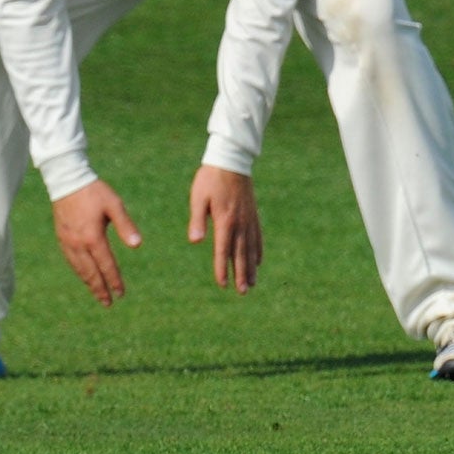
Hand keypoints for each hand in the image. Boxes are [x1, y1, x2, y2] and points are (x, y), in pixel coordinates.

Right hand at [51, 178, 142, 305]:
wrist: (67, 180)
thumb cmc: (94, 191)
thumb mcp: (115, 205)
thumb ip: (126, 226)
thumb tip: (137, 245)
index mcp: (93, 237)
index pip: (106, 265)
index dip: (114, 281)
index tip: (121, 294)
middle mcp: (78, 243)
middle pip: (90, 273)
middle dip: (100, 289)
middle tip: (108, 303)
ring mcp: (68, 241)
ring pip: (79, 268)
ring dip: (88, 283)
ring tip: (97, 294)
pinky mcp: (61, 236)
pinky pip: (70, 260)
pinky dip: (78, 271)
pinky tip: (83, 275)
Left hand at [188, 165, 261, 293]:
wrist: (231, 162)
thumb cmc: (209, 180)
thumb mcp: (198, 198)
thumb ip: (197, 221)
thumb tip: (194, 242)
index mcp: (225, 221)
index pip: (223, 250)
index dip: (222, 268)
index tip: (222, 284)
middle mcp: (240, 223)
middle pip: (241, 254)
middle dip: (241, 274)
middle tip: (243, 292)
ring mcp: (249, 220)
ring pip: (251, 248)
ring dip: (252, 267)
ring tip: (253, 283)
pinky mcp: (253, 215)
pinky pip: (258, 237)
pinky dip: (258, 251)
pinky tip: (258, 262)